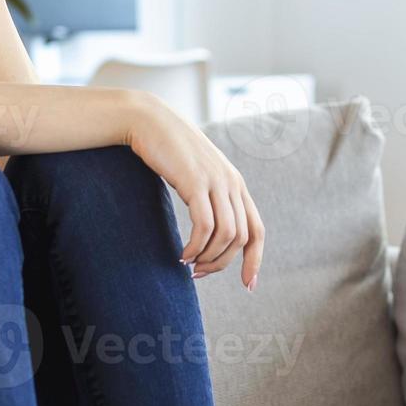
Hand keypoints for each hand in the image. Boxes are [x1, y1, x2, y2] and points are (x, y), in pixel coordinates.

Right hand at [123, 92, 264, 290]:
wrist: (148, 120)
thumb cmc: (168, 149)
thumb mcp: (195, 174)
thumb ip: (208, 195)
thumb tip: (208, 228)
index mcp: (235, 184)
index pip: (256, 230)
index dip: (254, 260)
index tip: (247, 285)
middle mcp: (231, 183)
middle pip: (241, 237)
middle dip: (223, 264)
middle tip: (200, 274)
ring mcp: (215, 181)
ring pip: (225, 235)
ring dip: (208, 258)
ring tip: (189, 265)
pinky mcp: (195, 181)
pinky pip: (204, 225)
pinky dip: (195, 246)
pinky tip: (182, 254)